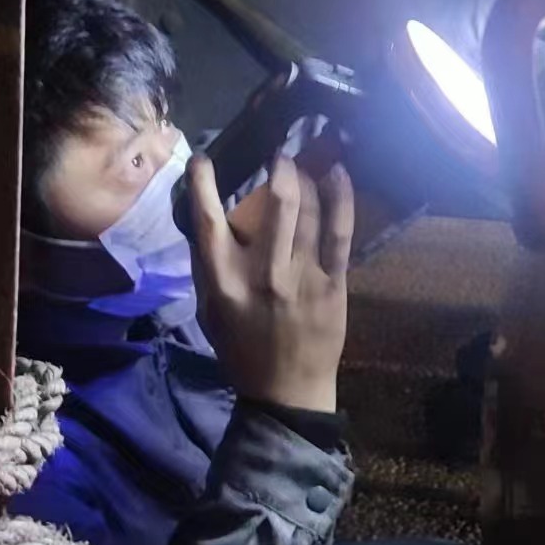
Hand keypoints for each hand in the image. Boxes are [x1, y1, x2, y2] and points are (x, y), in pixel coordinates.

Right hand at [186, 154, 352, 412]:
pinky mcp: (334, 284)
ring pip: (309, 211)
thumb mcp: (209, 310)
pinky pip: (340, 232)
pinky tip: (339, 173)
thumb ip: (206, 265)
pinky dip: (341, 197)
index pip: (209, 221)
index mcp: (224, 281)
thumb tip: (206, 219)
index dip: (203, 184)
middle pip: (275, 204)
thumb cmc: (241, 349)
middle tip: (280, 153)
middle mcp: (263, 273)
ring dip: (309, 176)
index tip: (204, 159)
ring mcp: (303, 277)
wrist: (286, 391)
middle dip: (280, 167)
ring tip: (306, 160)